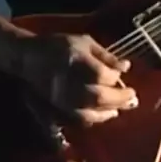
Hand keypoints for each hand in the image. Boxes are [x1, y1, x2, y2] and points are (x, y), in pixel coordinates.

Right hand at [16, 33, 137, 125]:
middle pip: (97, 97)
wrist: (28, 58)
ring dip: (109, 112)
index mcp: (74, 59)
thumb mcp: (84, 42)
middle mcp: (67, 81)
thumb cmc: (59, 45)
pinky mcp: (56, 108)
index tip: (123, 76)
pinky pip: (78, 119)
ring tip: (121, 107)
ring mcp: (60, 97)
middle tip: (133, 98)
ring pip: (89, 113)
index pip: (100, 74)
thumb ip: (106, 55)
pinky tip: (105, 113)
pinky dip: (95, 119)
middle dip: (119, 99)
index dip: (115, 78)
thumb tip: (126, 67)